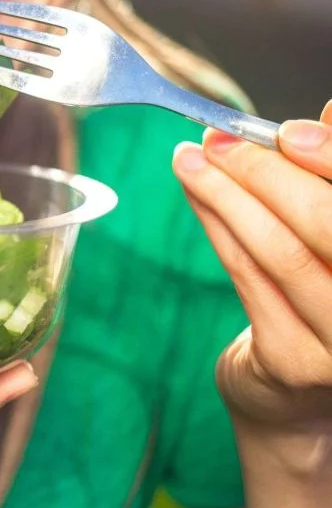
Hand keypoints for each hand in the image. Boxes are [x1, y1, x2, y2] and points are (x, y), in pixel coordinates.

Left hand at [172, 101, 331, 427]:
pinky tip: (196, 195)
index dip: (330, 158)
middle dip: (264, 173)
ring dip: (226, 194)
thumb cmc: (324, 290)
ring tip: (190, 158)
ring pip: (279, 250)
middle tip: (218, 139)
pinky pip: (247, 277)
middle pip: (325, 224)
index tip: (286, 129)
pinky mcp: (296, 360)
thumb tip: (328, 112)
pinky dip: (218, 227)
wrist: (300, 394)